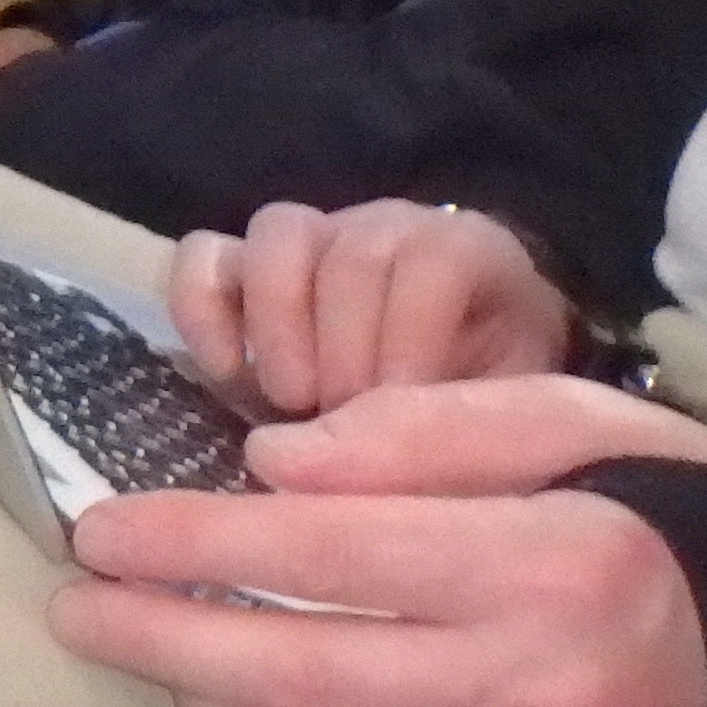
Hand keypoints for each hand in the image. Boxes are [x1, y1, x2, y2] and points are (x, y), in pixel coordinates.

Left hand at [46, 378, 706, 706]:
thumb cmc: (659, 511)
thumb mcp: (563, 419)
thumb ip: (419, 429)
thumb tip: (269, 465)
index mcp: (543, 566)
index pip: (336, 551)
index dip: (204, 539)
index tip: (106, 527)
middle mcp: (521, 687)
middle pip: (304, 674)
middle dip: (165, 640)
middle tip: (72, 605)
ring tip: (139, 649)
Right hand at [170, 199, 577, 414]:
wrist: (445, 382)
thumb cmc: (484, 407)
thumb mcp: (505, 422)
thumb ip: (472, 437)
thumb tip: (415, 480)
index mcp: (466, 251)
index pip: (435, 259)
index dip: (412, 337)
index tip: (397, 409)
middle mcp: (386, 226)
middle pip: (354, 254)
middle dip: (345, 352)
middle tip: (346, 422)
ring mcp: (310, 237)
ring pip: (276, 234)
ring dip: (278, 329)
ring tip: (292, 403)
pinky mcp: (241, 264)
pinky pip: (201, 255)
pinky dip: (203, 312)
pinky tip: (227, 375)